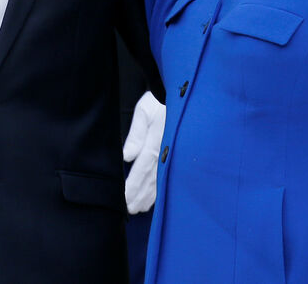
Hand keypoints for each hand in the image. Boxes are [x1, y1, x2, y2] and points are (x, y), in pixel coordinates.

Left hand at [123, 91, 165, 214]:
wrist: (186, 96)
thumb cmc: (162, 102)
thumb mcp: (145, 111)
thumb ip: (135, 134)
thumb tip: (126, 156)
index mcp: (155, 146)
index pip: (139, 172)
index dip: (131, 188)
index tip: (122, 199)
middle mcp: (165, 156)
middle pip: (149, 183)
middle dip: (137, 197)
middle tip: (127, 210)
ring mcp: (173, 158)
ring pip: (159, 184)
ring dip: (148, 197)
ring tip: (137, 209)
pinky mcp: (177, 157)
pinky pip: (169, 178)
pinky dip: (160, 191)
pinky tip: (154, 199)